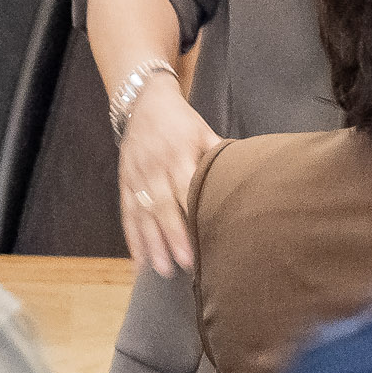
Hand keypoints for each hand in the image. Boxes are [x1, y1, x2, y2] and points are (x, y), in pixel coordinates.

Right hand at [117, 76, 220, 277]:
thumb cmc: (181, 121)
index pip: (185, 189)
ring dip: (151, 243)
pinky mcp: (125, 183)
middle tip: (184, 264)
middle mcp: (155, 167)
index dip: (192, 215)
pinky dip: (132, 239)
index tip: (203, 239)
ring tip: (161, 270)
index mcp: (179, 154)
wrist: (143, 102)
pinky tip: (139, 262)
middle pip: (163, 206)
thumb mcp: (203, 131)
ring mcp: (137, 177)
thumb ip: (218, 155)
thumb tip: (246, 176)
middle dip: (172, 236)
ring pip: (143, 214)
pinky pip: (127, 214)